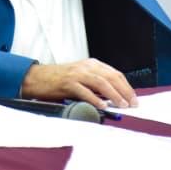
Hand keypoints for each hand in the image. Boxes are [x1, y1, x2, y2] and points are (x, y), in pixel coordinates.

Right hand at [20, 58, 136, 107]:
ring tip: (122, 105)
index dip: (126, 86)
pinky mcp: (67, 82)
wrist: (36, 78)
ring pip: (101, 82)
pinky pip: (84, 90)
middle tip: (132, 104)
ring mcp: (77, 74)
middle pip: (111, 77)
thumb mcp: (81, 78)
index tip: (134, 98)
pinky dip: (95, 98)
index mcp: (91, 64)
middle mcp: (86, 66)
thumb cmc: (58, 81)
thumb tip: (114, 99)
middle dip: (124, 91)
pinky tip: (102, 105)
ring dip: (114, 94)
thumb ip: (96, 85)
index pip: (115, 73)